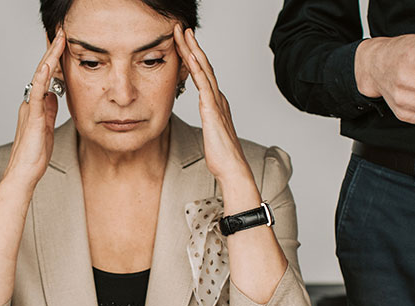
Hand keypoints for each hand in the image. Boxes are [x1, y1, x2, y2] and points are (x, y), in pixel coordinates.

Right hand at [1, 29, 64, 190]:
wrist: (24, 172)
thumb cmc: (34, 155)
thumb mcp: (47, 127)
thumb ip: (49, 110)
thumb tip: (53, 95)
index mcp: (35, 106)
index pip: (46, 77)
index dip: (55, 60)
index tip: (63, 45)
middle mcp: (30, 103)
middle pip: (43, 71)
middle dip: (53, 51)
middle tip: (61, 33)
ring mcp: (31, 108)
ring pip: (40, 77)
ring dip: (50, 57)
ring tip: (58, 40)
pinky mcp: (33, 117)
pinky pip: (37, 93)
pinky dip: (42, 78)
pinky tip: (48, 65)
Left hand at [174, 26, 254, 191]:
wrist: (232, 168)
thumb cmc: (221, 156)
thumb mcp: (211, 134)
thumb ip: (210, 121)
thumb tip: (208, 117)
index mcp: (216, 103)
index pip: (203, 74)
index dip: (193, 56)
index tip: (184, 42)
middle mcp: (218, 98)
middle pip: (203, 66)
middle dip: (192, 46)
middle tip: (182, 29)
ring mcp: (216, 102)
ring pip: (204, 70)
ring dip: (193, 50)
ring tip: (184, 34)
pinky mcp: (213, 110)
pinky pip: (203, 84)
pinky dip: (196, 68)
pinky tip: (189, 57)